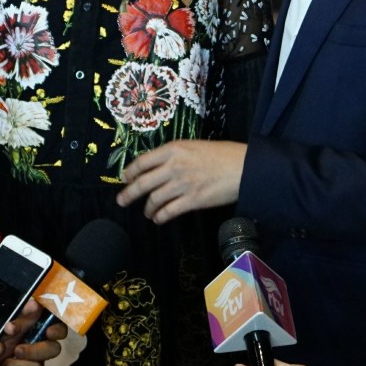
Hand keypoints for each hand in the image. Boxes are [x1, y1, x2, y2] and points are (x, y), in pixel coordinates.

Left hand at [115, 139, 245, 223]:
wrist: (243, 167)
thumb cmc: (222, 153)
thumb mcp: (194, 146)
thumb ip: (175, 155)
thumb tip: (158, 166)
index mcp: (174, 149)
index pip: (142, 161)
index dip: (129, 172)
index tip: (124, 178)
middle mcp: (174, 166)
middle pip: (142, 182)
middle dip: (128, 193)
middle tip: (121, 200)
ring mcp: (182, 184)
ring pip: (154, 199)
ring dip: (147, 208)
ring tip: (147, 212)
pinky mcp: (193, 200)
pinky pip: (169, 211)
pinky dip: (160, 217)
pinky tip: (159, 219)